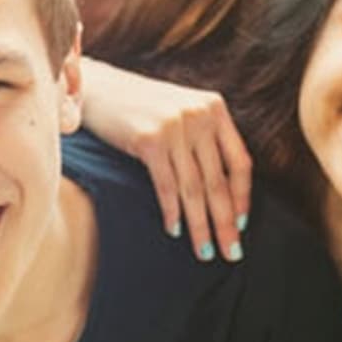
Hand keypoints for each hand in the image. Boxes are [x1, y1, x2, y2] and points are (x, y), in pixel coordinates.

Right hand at [79, 58, 251, 262]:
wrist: (98, 87)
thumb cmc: (139, 106)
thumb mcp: (180, 111)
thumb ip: (203, 137)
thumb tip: (220, 190)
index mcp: (214, 108)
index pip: (240, 162)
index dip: (242, 198)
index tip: (241, 226)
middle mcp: (199, 116)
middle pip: (218, 182)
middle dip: (225, 223)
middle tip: (232, 254)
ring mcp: (175, 127)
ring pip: (193, 189)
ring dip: (200, 226)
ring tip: (205, 252)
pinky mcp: (150, 140)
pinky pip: (166, 186)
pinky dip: (171, 212)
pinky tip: (174, 230)